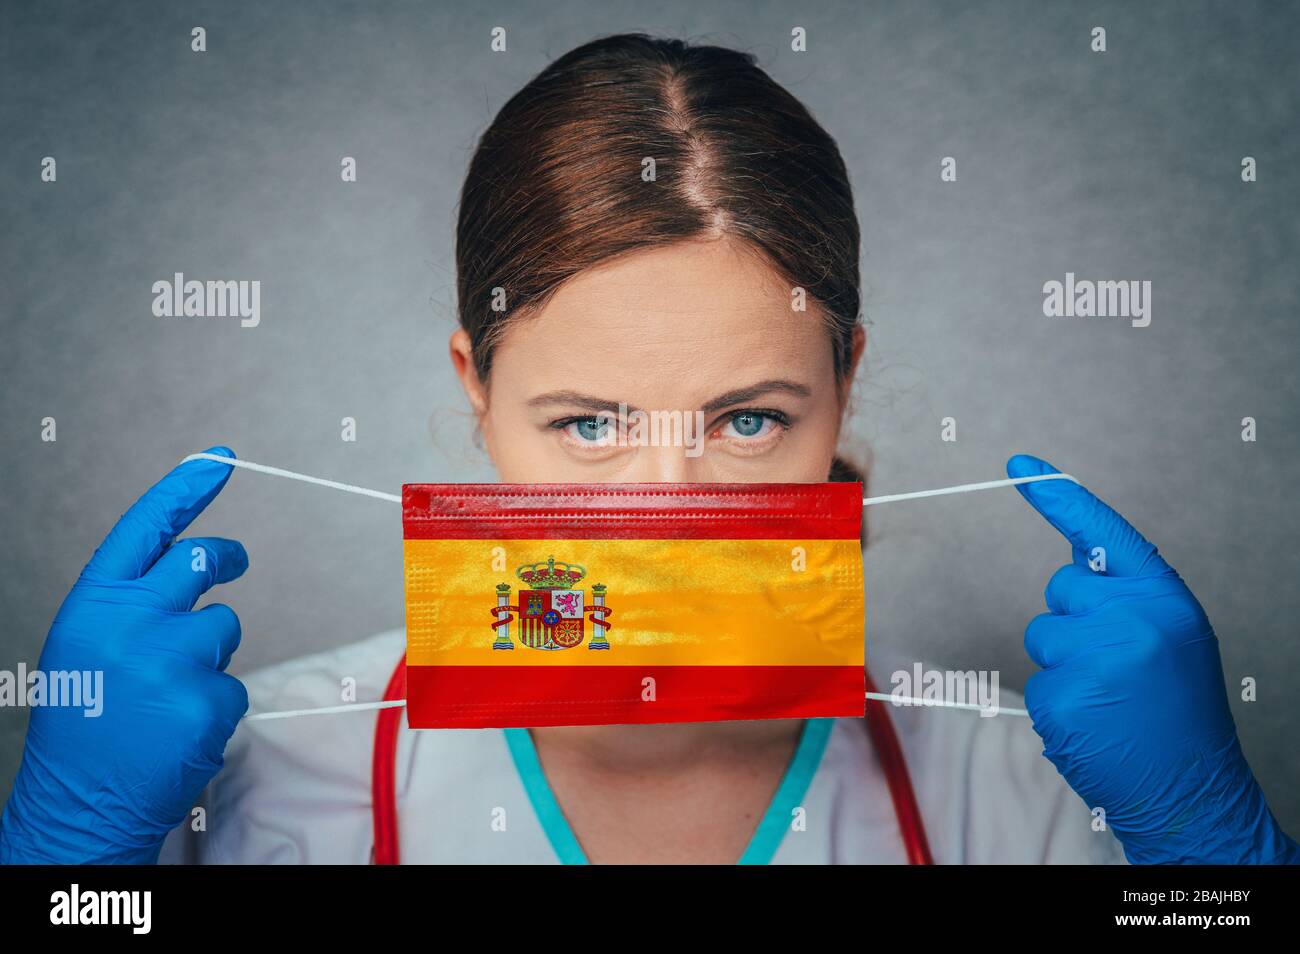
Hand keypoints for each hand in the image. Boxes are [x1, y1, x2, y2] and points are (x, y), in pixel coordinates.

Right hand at [0, 447, 248, 863]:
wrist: (77, 803)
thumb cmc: (85, 720)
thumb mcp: (89, 644)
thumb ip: (133, 601)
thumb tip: (196, 560)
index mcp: (94, 603)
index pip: (148, 527)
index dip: (186, 488)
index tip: (220, 458)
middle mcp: (130, 621)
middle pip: (202, 560)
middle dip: (226, 558)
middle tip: (235, 562)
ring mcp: (171, 659)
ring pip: (225, 626)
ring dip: (210, 654)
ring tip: (165, 695)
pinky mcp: (206, 698)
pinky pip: (234, 683)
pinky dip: (214, 705)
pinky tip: (177, 729)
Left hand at [1008, 454, 1297, 864]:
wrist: (1193, 790)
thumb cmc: (1179, 710)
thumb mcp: (1171, 636)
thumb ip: (1126, 595)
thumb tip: (1073, 559)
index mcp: (1162, 598)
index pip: (1102, 533)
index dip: (1059, 497)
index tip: (1019, 464)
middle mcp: (1129, 620)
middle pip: (1060, 589)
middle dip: (1075, 620)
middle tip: (1116, 665)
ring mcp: (1093, 659)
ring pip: (1042, 635)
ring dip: (1064, 663)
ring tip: (1109, 698)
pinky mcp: (1062, 698)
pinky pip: (1036, 681)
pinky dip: (1057, 703)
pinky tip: (1094, 723)